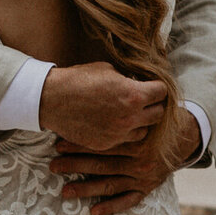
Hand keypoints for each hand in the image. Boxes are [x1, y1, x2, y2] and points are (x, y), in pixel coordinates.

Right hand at [37, 62, 166, 153]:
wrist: (52, 99)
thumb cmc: (79, 79)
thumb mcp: (108, 70)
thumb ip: (128, 81)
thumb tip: (139, 84)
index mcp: (133, 95)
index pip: (162, 92)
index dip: (159, 87)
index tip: (154, 86)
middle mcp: (130, 117)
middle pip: (159, 115)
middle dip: (154, 105)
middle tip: (146, 100)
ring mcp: (118, 134)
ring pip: (144, 132)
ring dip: (141, 122)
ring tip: (130, 113)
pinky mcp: (106, 144)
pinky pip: (124, 140)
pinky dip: (123, 132)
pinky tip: (113, 123)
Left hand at [50, 106, 200, 214]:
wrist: (185, 135)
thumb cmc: (157, 116)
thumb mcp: (142, 104)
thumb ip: (121, 101)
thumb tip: (93, 86)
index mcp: (138, 138)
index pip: (103, 142)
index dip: (79, 143)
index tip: (58, 143)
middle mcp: (140, 160)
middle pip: (102, 164)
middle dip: (75, 165)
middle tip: (53, 165)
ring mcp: (144, 177)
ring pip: (111, 185)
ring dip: (86, 189)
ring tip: (64, 191)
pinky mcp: (148, 188)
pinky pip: (128, 201)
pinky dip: (112, 207)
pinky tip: (94, 211)